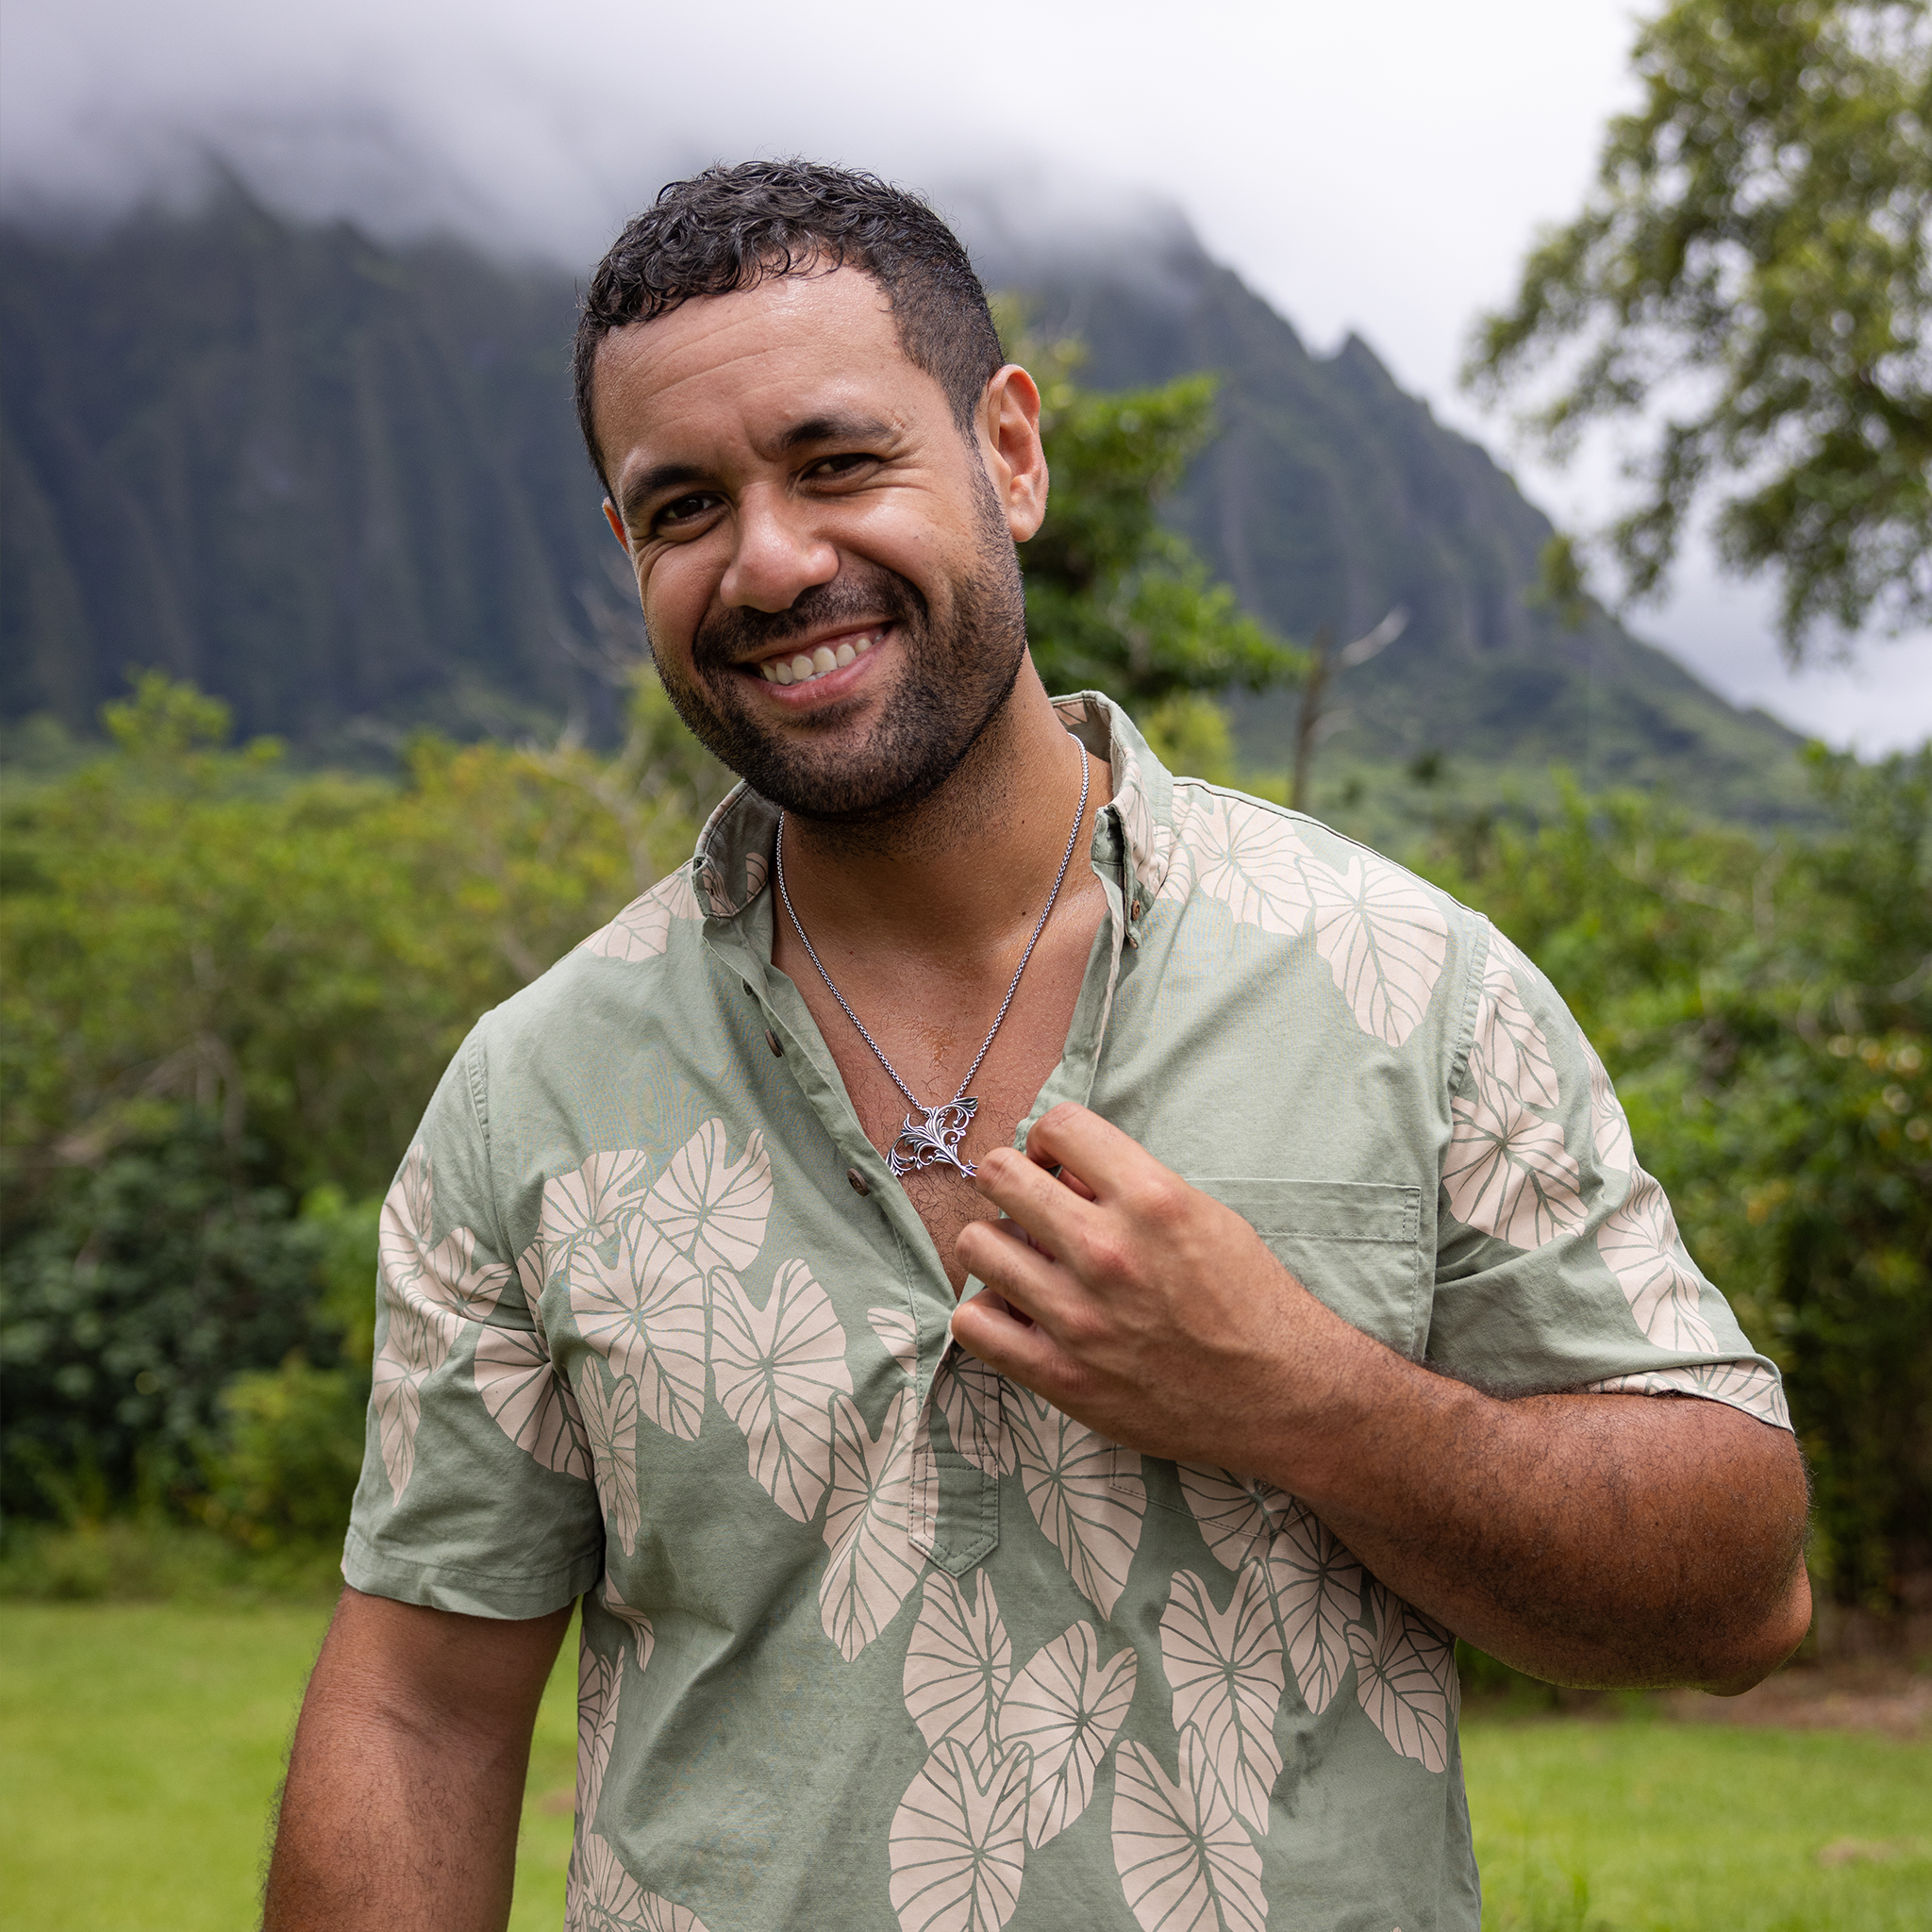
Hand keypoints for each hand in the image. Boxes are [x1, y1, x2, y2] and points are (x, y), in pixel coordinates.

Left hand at [951, 1102, 1342, 1467]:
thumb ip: (1130, 1188)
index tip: (1054, 1163)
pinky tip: (1015, 1311)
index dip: (1048, 1139)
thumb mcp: (1205, 1216)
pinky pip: (973, 1324)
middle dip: (1009, 1179)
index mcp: (1152, 1199)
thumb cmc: (1251, 1301)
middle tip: (1028, 1205)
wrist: (1282, 1396)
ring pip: (977, 1244)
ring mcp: (1079, 1316)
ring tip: (1023, 1259)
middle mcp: (1108, 1250)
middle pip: (999, 1175)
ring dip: (996, 1244)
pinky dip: (985, 1312)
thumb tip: (1062, 1174)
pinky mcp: (1061, 1376)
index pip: (1059, 1125)